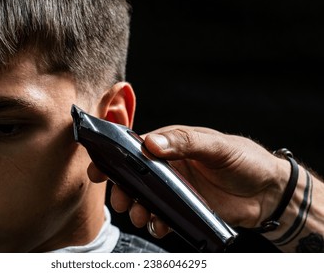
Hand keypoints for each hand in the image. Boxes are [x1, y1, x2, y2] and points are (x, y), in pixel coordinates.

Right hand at [88, 125, 289, 237]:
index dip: (116, 157)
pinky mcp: (185, 209)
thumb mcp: (216, 146)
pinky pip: (163, 217)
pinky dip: (157, 223)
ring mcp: (177, 190)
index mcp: (174, 145)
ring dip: (138, 208)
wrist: (269, 193)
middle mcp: (171, 167)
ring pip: (147, 199)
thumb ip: (185, 142)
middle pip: (137, 177)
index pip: (138, 148)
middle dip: (124, 189)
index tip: (99, 168)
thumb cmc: (244, 160)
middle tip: (121, 200)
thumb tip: (151, 144)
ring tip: (141, 216)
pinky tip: (160, 226)